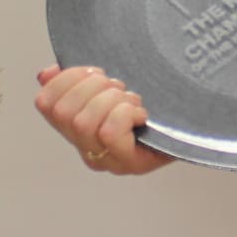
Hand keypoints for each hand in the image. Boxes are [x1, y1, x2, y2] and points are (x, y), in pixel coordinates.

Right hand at [34, 66, 172, 175]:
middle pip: (64, 112)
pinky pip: (110, 133)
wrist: (190, 129)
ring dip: (111, 100)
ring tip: (131, 100)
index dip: (65, 80)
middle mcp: (86, 148)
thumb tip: (46, 74)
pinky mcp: (129, 165)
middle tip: (117, 86)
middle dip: (92, 87)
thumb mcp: (112, 86)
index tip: (92, 72)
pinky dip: (125, 114)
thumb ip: (78, 80)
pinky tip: (141, 115)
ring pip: (85, 122)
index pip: (46, 104)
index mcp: (75, 128)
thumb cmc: (150, 107)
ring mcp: (107, 160)